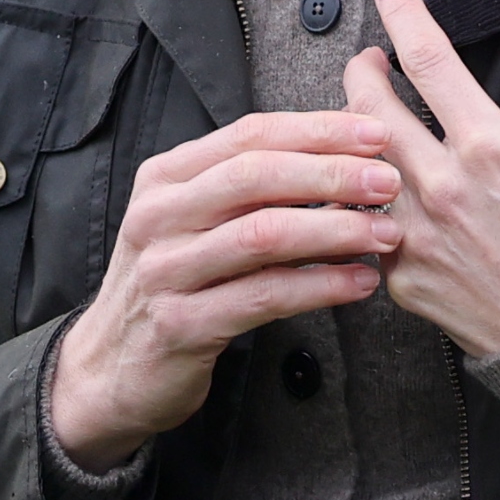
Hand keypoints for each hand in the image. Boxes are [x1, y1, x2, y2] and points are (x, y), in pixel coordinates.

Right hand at [46, 111, 405, 470]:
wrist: (110, 369)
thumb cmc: (175, 282)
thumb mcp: (198, 219)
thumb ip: (256, 182)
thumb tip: (344, 141)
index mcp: (167, 177)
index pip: (250, 134)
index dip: (318, 129)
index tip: (376, 133)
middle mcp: (160, 216)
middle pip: (256, 176)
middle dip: (332, 172)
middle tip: (388, 181)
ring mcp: (166, 272)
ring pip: (263, 235)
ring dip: (336, 229)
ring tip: (386, 232)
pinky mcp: (181, 325)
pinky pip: (264, 297)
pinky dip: (320, 286)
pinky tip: (359, 283)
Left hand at [342, 0, 499, 359]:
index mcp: (491, 149)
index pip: (430, 61)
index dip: (403, 14)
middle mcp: (441, 188)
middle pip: (367, 108)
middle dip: (360, 71)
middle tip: (369, 60)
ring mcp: (414, 237)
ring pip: (352, 169)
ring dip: (352, 137)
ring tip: (365, 122)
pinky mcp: (401, 279)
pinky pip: (364, 229)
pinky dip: (361, 203)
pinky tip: (370, 193)